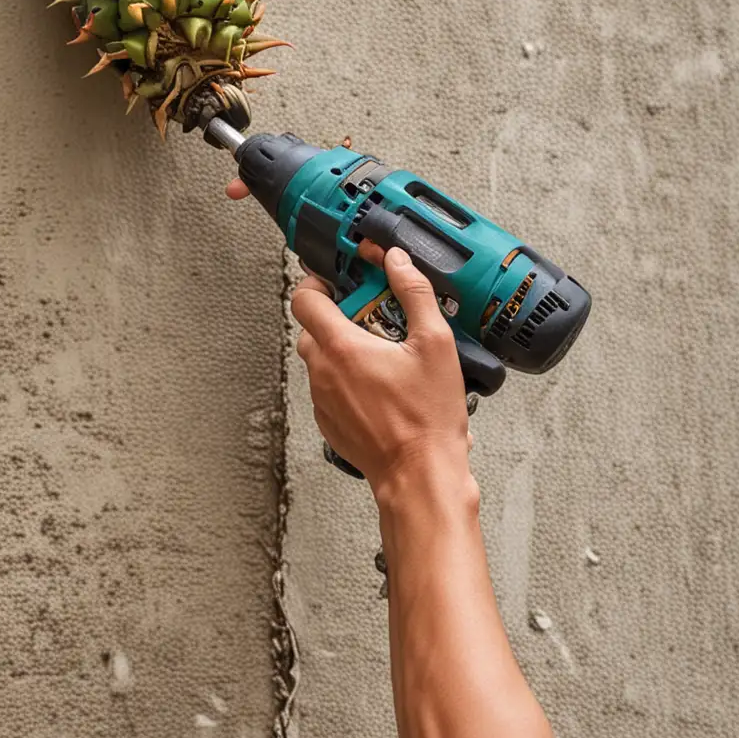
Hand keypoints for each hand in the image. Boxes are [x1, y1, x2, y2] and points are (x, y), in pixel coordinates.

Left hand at [227, 178, 472, 498]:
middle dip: (340, 316)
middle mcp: (322, 372)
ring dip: (344, 349)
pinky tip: (382, 387)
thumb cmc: (426, 418)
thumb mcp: (434, 344)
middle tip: (377, 320)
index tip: (343, 281)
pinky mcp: (328, 422)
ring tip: (386, 356)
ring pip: (320, 359)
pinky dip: (347, 380)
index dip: (318, 283)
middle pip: (312, 327)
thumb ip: (414, 294)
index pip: (303, 298)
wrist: (419, 475)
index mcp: (340, 347)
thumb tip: (397, 262)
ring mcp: (322, 399)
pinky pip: (328, 387)